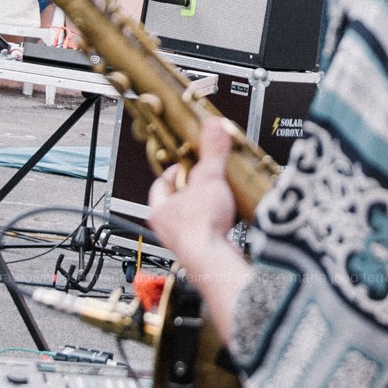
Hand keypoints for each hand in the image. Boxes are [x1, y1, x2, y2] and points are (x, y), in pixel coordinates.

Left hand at [148, 117, 250, 312]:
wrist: (212, 259)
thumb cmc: (199, 227)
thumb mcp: (209, 178)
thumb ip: (212, 151)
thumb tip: (213, 128)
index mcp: (160, 209)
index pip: (161, 184)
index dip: (175, 171)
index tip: (188, 163)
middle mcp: (167, 228)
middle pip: (176, 203)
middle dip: (192, 191)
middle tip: (206, 181)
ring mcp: (183, 242)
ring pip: (190, 220)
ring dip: (203, 210)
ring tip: (219, 200)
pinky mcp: (201, 252)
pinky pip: (205, 234)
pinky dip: (215, 226)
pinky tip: (227, 220)